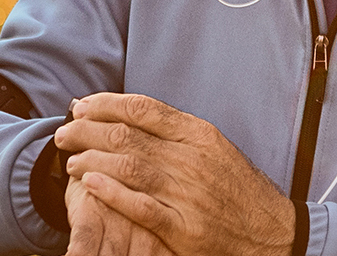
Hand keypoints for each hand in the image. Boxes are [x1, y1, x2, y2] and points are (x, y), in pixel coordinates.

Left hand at [56, 93, 297, 255]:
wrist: (273, 232)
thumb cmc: (240, 191)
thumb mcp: (216, 149)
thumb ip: (179, 134)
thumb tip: (136, 117)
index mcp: (200, 136)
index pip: (144, 109)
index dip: (106, 104)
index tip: (81, 107)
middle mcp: (193, 159)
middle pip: (128, 135)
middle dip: (87, 131)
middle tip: (64, 134)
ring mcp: (188, 193)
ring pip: (129, 166)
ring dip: (92, 160)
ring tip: (71, 161)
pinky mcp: (185, 227)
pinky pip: (141, 206)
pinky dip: (113, 193)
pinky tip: (92, 184)